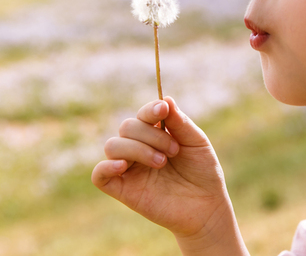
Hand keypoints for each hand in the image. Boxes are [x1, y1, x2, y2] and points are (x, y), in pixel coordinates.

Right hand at [92, 97, 246, 253]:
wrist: (206, 207)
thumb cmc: (203, 173)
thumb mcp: (196, 142)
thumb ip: (180, 122)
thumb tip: (165, 99)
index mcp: (155, 133)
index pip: (142, 115)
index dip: (149, 110)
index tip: (163, 110)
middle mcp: (138, 148)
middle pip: (126, 127)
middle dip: (150, 135)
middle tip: (173, 151)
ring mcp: (129, 168)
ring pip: (112, 146)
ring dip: (137, 149)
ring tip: (161, 163)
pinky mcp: (122, 189)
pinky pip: (99, 175)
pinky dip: (106, 166)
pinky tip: (124, 166)